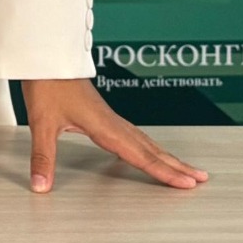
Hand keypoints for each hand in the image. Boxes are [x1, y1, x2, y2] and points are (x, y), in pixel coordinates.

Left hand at [21, 78, 208, 192]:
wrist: (44, 57)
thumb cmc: (46, 84)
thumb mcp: (41, 123)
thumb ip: (43, 156)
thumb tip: (41, 186)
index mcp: (105, 126)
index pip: (140, 155)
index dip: (165, 171)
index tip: (188, 184)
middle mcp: (112, 122)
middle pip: (151, 148)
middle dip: (177, 165)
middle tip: (202, 179)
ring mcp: (109, 117)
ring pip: (145, 140)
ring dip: (166, 156)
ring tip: (185, 168)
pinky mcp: (102, 114)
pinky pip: (132, 134)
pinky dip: (146, 147)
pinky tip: (145, 152)